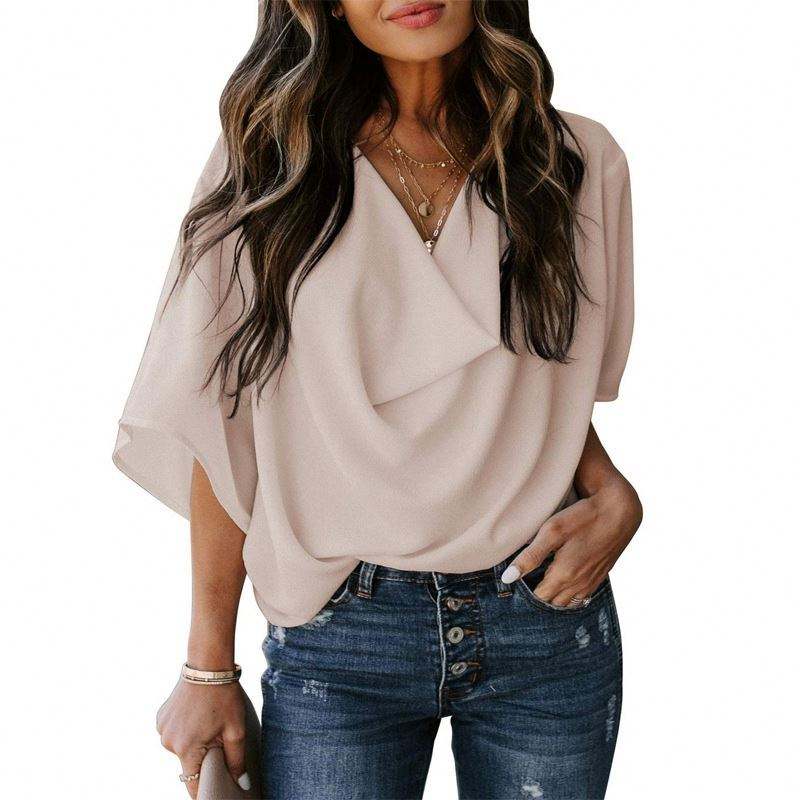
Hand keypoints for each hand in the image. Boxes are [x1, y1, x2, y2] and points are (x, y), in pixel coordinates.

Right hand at [156, 678, 249, 797]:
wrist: (207, 665)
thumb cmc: (224, 697)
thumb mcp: (235, 730)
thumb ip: (236, 760)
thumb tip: (241, 785)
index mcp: (187, 749)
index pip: (193, 783)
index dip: (205, 789)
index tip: (215, 790)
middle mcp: (169, 743)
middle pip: (188, 762)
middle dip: (203, 756)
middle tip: (218, 736)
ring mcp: (162, 729)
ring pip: (181, 747)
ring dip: (193, 741)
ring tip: (207, 720)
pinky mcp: (160, 718)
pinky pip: (174, 733)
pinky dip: (185, 729)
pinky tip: (196, 714)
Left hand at [501, 473, 642, 606]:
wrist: (620, 510)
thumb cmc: (583, 517)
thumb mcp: (552, 531)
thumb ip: (530, 556)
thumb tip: (507, 578)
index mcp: (564, 575)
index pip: (538, 597)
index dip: (526, 591)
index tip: (517, 580)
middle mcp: (579, 584)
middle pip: (552, 602)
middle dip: (539, 595)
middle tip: (528, 579)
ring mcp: (592, 581)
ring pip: (568, 601)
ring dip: (555, 595)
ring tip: (543, 579)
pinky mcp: (601, 575)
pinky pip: (582, 595)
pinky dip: (570, 592)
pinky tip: (564, 577)